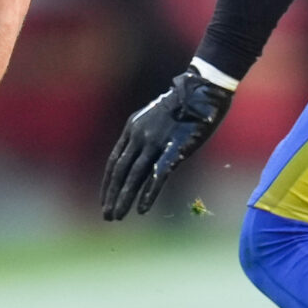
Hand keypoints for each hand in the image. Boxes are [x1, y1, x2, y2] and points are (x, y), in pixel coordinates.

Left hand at [101, 68, 234, 220]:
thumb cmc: (183, 105)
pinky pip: (157, 175)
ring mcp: (155, 142)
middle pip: (120, 171)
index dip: (108, 183)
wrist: (202, 91)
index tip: (105, 200)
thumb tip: (139, 154)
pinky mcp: (174, 148)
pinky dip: (148, 193)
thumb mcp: (155, 117)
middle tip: (107, 215)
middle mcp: (139, 135)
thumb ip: (145, 136)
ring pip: (134, 176)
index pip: (114, 161)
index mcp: (132, 128)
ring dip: (124, 198)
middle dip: (112, 195)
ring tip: (118, 216)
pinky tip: (142, 209)